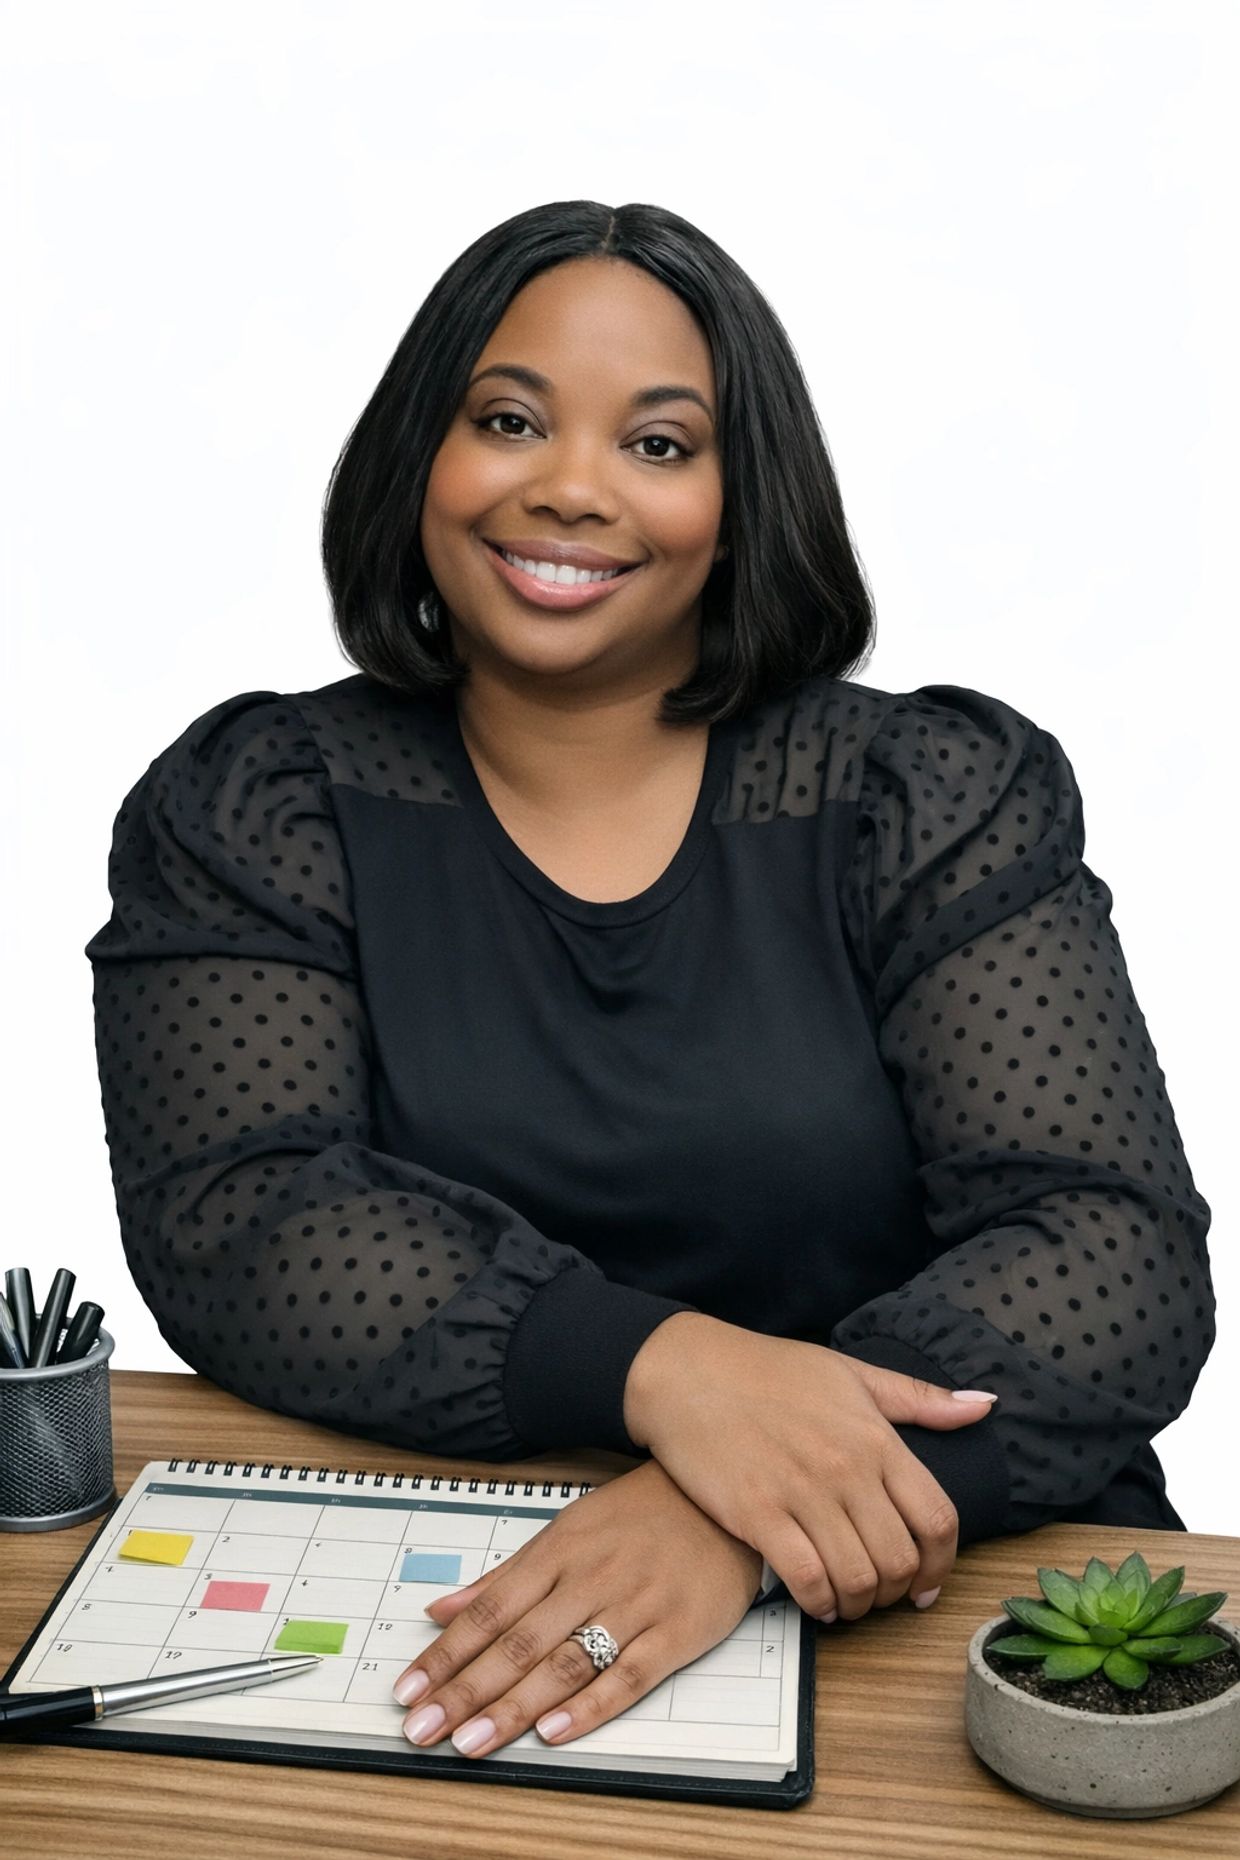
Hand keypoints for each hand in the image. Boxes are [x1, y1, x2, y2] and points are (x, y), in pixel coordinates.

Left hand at [389, 1457, 762, 1758]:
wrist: (721, 1495)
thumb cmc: (638, 1514)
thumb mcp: (567, 1528)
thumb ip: (505, 1575)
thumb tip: (442, 1609)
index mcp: (559, 1549)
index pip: (490, 1610)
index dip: (446, 1653)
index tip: (409, 1690)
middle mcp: (591, 1578)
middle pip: (519, 1642)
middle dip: (465, 1690)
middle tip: (424, 1729)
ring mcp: (635, 1605)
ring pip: (565, 1663)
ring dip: (513, 1707)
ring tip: (471, 1740)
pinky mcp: (676, 1632)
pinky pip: (629, 1675)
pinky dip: (590, 1706)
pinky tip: (553, 1731)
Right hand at [624, 1313, 998, 1622]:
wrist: (688, 1372)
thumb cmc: (767, 1370)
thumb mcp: (851, 1373)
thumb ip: (920, 1398)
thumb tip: (984, 1405)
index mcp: (876, 1437)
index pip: (938, 1518)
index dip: (941, 1564)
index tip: (928, 1582)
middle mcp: (847, 1468)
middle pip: (900, 1559)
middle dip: (897, 1592)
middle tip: (881, 1595)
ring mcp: (802, 1493)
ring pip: (858, 1578)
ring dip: (860, 1605)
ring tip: (849, 1603)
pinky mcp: (758, 1514)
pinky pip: (807, 1580)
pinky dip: (820, 1604)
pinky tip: (816, 1602)